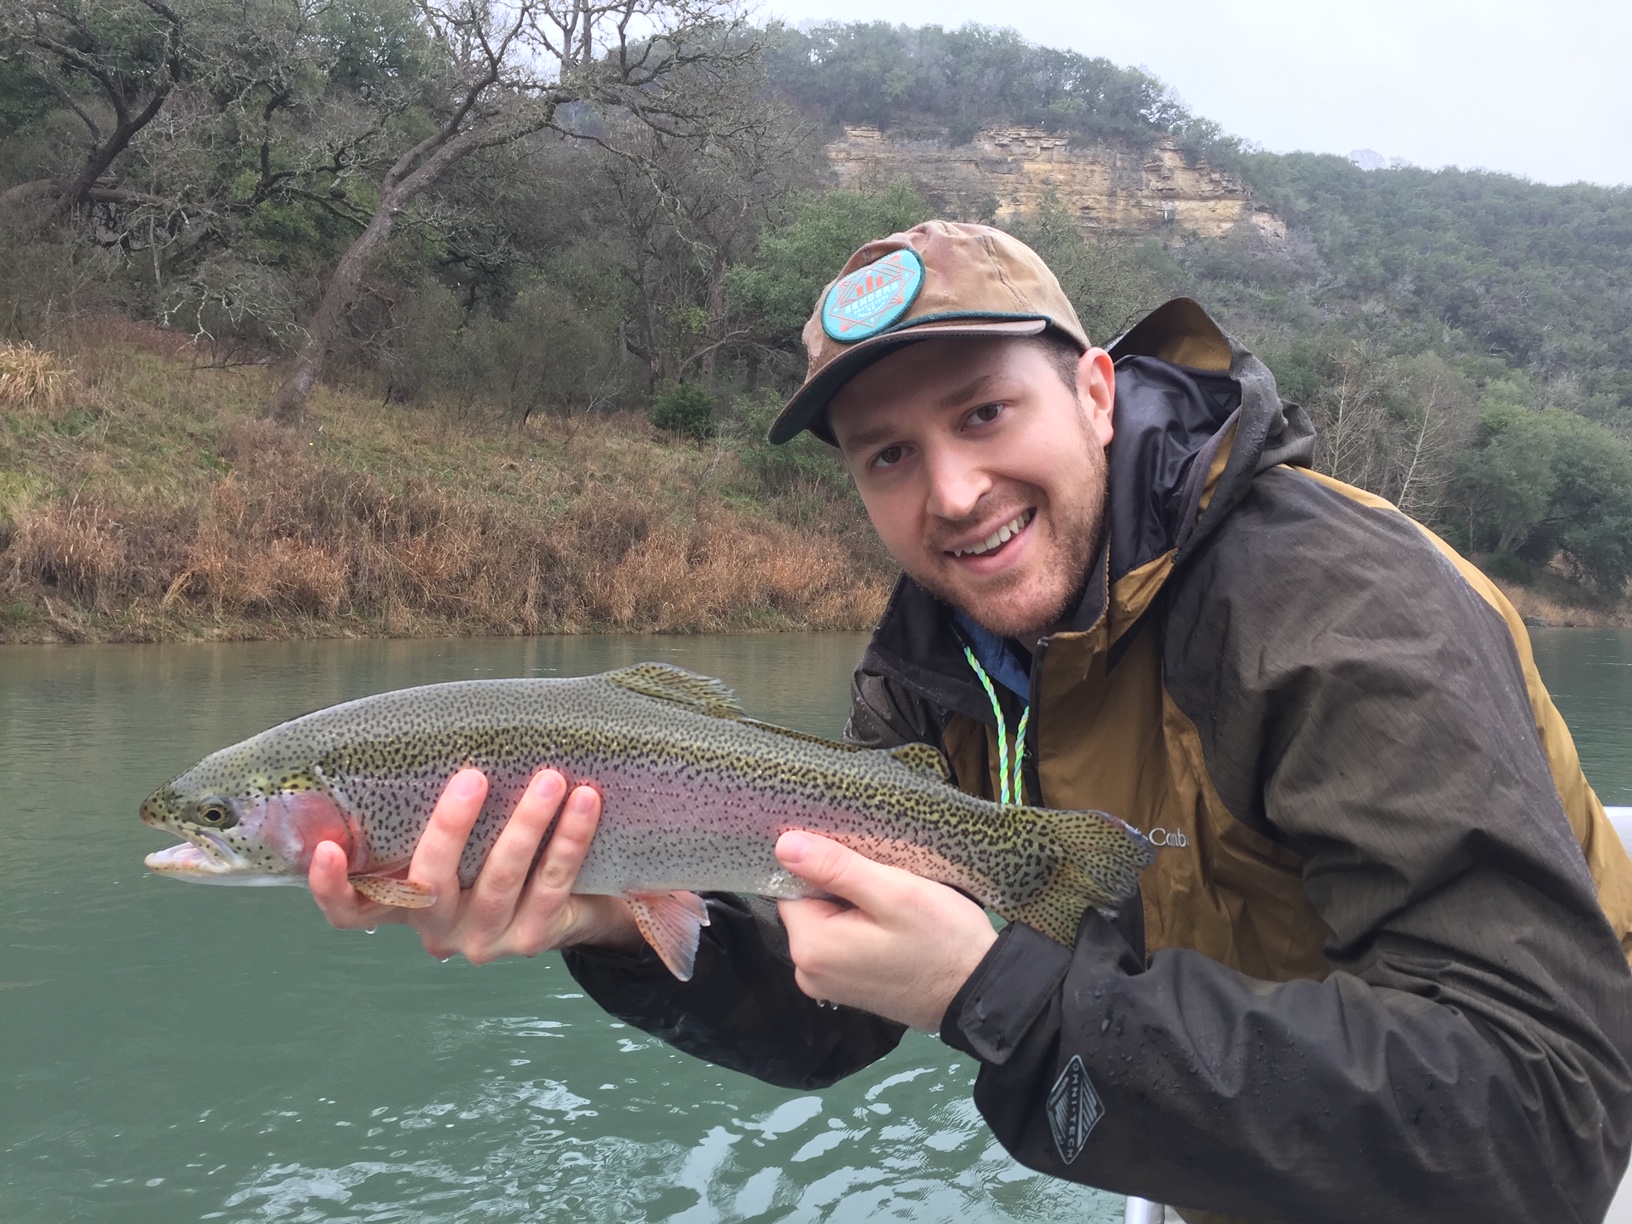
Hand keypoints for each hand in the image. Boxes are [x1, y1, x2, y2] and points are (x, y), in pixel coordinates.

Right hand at [309, 767, 643, 964]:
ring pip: (501, 880)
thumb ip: (431, 810)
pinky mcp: (534, 938)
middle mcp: (438, 929)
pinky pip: (553, 882)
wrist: (566, 904)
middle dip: (451, 827)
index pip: (352, 912)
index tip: (325, 848)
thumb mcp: (458, 842)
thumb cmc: (493, 853)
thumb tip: (432, 726)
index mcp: (404, 905)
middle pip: (431, 883)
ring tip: (550, 779)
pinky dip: (569, 839)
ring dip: (527, 824)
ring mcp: (485, 939)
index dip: (333, 888)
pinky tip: (585, 802)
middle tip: (472, 776)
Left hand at [775, 831, 997, 1030]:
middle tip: (884, 878)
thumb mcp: (893, 892)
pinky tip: (891, 922)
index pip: (791, 884)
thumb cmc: (942, 939)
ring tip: (892, 901)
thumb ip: (835, 867)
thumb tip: (783, 844)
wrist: (982, 994)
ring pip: (826, 921)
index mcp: (810, 946)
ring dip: (852, 904)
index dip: (823, 864)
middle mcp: (807, 971)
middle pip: (807, 903)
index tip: (859, 858)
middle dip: (839, 885)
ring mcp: (827, 985)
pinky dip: (860, 926)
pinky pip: (841, 942)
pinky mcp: (848, 989)